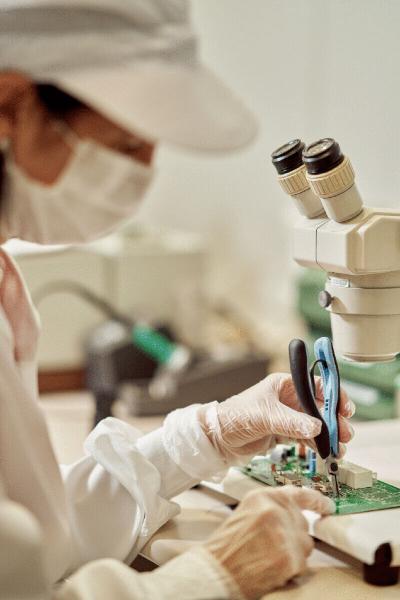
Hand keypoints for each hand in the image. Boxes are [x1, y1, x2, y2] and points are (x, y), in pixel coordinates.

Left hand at [198, 372, 353, 461]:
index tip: (345, 408)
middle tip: (345, 433)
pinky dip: (317, 444)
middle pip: (319, 407)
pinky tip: (325, 452)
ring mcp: (287, 416)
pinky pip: (306, 437)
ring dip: (328, 435)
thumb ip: (290, 422)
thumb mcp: (263, 416)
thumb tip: (316, 427)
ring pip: (315, 424)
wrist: (217, 439)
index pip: (316, 385)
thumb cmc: (233, 417)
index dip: (333, 394)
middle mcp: (288, 399)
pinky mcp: (283, 433)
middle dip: (334, 419)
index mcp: (284, 385)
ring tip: (338, 448)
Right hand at [205, 486, 333, 599]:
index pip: (299, 493)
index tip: (327, 505)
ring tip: (269, 556)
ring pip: (305, 544)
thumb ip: (271, 508)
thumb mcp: (247, 512)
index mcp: (263, 496)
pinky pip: (302, 564)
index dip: (316, 500)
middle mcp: (275, 509)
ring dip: (293, 553)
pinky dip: (290, 570)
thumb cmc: (226, 546)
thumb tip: (295, 513)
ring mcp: (284, 533)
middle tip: (273, 546)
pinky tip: (271, 567)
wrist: (216, 570)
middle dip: (292, 536)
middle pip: (302, 523)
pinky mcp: (289, 557)